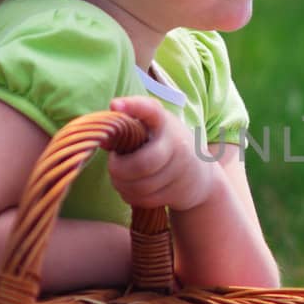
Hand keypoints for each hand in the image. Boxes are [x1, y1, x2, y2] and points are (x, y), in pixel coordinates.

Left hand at [106, 96, 218, 211]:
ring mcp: (180, 170)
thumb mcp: (153, 130)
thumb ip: (129, 129)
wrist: (200, 175)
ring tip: (121, 178)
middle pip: (142, 164)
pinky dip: (131, 196)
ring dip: (121, 184)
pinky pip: (145, 199)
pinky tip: (132, 189)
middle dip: (119, 169)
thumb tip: (103, 139)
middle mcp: (177, 144)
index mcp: (164, 122)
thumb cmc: (165, 147)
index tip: (115, 105)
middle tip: (114, 165)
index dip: (133, 106)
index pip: (150, 110)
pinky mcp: (178, 192)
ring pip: (140, 186)